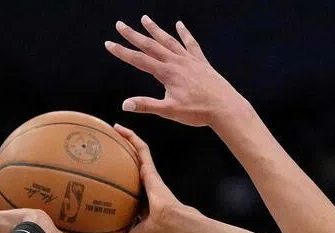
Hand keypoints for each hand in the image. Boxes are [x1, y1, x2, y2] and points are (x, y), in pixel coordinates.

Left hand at [94, 125, 182, 232]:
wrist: (171, 226)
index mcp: (138, 205)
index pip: (125, 193)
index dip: (114, 187)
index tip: (99, 180)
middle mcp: (143, 189)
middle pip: (128, 169)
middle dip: (117, 159)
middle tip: (100, 150)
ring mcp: (148, 177)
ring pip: (135, 154)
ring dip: (123, 141)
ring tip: (108, 130)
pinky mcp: (151, 169)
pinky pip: (141, 147)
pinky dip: (131, 137)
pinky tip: (117, 127)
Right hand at [105, 17, 246, 128]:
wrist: (225, 107)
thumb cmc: (198, 112)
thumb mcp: (170, 112)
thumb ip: (147, 106)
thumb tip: (126, 104)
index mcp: (167, 73)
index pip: (139, 60)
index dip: (123, 52)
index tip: (109, 44)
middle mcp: (176, 62)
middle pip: (151, 45)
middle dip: (134, 35)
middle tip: (120, 25)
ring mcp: (189, 60)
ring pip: (169, 40)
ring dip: (155, 30)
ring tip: (144, 18)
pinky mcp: (201, 62)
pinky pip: (191, 44)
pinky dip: (184, 34)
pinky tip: (180, 25)